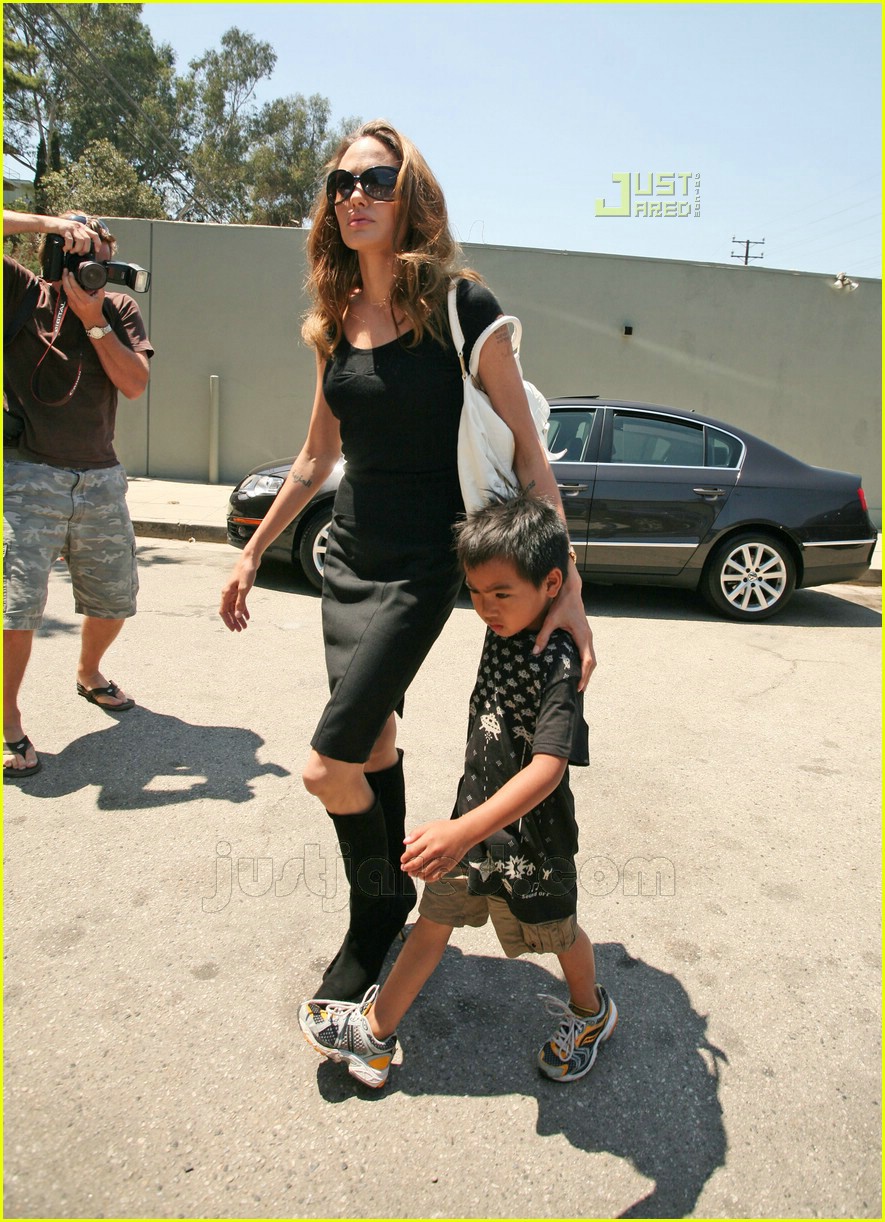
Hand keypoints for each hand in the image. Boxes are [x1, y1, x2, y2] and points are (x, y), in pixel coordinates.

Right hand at [49, 214, 99, 255]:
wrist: (47, 223)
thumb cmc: (60, 229)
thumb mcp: (72, 231)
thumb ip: (79, 236)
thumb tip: (84, 249)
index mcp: (82, 227)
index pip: (94, 235)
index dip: (97, 243)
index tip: (97, 251)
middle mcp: (78, 226)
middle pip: (87, 240)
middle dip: (85, 249)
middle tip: (79, 253)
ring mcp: (71, 227)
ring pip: (80, 241)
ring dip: (77, 249)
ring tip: (72, 251)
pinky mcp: (64, 229)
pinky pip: (70, 240)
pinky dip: (68, 247)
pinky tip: (65, 249)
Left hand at [61, 267, 105, 327]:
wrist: (92, 320)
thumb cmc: (96, 309)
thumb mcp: (101, 298)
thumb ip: (99, 288)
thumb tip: (97, 280)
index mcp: (86, 300)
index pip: (76, 288)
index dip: (72, 279)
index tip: (70, 273)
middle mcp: (78, 302)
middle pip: (68, 288)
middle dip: (65, 278)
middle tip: (65, 270)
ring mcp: (72, 304)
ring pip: (65, 291)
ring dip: (64, 282)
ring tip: (65, 274)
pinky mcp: (70, 304)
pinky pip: (66, 293)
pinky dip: (66, 287)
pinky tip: (66, 282)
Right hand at [219, 555, 258, 630]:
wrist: (250, 559)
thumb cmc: (246, 572)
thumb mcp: (244, 589)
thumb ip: (240, 602)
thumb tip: (238, 616)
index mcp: (226, 593)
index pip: (224, 612)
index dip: (228, 621)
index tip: (233, 630)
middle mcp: (228, 593)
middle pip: (229, 611)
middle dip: (234, 621)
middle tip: (241, 630)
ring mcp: (233, 591)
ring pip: (235, 608)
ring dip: (239, 617)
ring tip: (245, 626)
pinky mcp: (240, 589)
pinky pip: (240, 602)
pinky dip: (243, 609)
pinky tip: (248, 616)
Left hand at [401, 819, 472, 881]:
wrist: (464, 833)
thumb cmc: (448, 828)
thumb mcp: (429, 826)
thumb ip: (416, 833)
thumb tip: (405, 842)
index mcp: (429, 840)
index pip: (412, 852)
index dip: (405, 858)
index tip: (402, 860)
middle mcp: (435, 851)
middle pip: (417, 864)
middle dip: (408, 868)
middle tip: (404, 868)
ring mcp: (442, 859)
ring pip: (425, 872)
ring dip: (416, 874)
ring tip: (412, 873)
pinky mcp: (448, 866)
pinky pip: (435, 876)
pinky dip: (427, 878)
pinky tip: (423, 876)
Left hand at [533, 565, 595, 688]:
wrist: (570, 591)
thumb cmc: (562, 604)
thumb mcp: (551, 620)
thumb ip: (543, 636)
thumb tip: (535, 652)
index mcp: (582, 636)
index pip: (587, 660)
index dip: (584, 675)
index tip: (579, 687)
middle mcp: (588, 637)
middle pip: (592, 662)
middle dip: (587, 676)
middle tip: (579, 690)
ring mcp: (587, 636)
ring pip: (591, 657)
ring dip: (587, 670)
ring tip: (579, 682)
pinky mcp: (584, 634)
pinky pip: (588, 652)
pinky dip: (585, 662)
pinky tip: (577, 668)